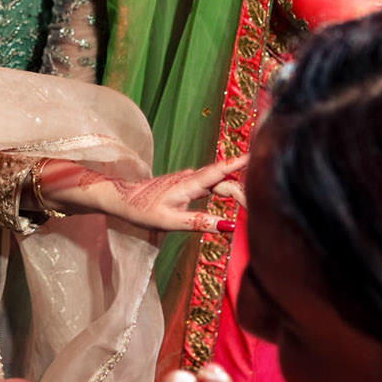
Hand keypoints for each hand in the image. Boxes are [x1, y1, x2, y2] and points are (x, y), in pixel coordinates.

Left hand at [34, 155, 245, 234]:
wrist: (119, 199)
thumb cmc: (142, 210)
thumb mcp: (170, 221)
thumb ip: (200, 223)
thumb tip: (229, 227)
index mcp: (190, 183)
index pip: (221, 171)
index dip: (242, 163)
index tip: (262, 154)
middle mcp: (192, 177)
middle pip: (224, 180)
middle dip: (243, 190)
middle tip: (260, 208)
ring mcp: (189, 180)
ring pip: (218, 182)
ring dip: (235, 189)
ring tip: (253, 201)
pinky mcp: (186, 185)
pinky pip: (211, 185)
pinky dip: (225, 189)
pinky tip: (234, 197)